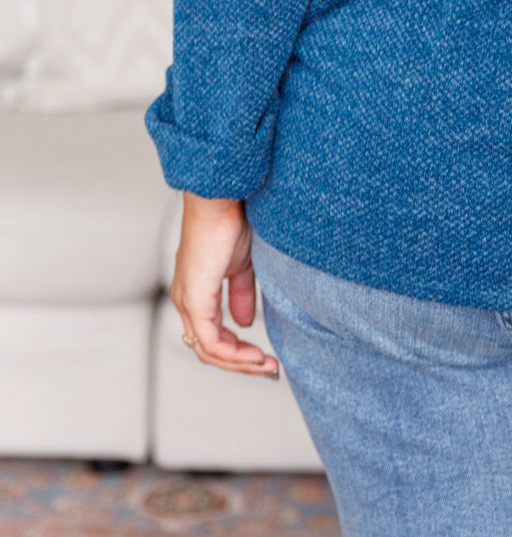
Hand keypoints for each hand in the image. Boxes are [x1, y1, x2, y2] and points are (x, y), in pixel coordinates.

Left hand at [169, 192, 279, 377]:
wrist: (222, 199)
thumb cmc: (231, 221)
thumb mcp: (241, 264)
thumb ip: (241, 294)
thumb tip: (245, 322)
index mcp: (195, 292)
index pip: (211, 336)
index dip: (237, 351)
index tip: (265, 356)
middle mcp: (186, 301)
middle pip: (207, 350)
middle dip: (240, 363)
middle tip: (269, 369)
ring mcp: (188, 302)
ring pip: (208, 350)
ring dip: (239, 362)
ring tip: (267, 365)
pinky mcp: (195, 299)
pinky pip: (210, 341)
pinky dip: (233, 353)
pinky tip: (254, 354)